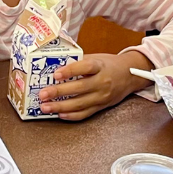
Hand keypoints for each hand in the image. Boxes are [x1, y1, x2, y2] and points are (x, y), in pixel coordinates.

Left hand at [36, 51, 151, 119]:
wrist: (130, 75)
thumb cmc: (108, 65)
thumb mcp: (96, 57)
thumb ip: (78, 61)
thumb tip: (54, 64)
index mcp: (100, 66)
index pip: (86, 67)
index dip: (70, 71)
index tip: (56, 74)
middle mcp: (102, 82)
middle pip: (80, 88)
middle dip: (59, 92)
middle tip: (42, 94)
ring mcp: (102, 97)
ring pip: (80, 104)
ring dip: (60, 107)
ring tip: (45, 107)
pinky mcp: (101, 107)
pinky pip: (85, 114)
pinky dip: (71, 115)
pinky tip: (59, 114)